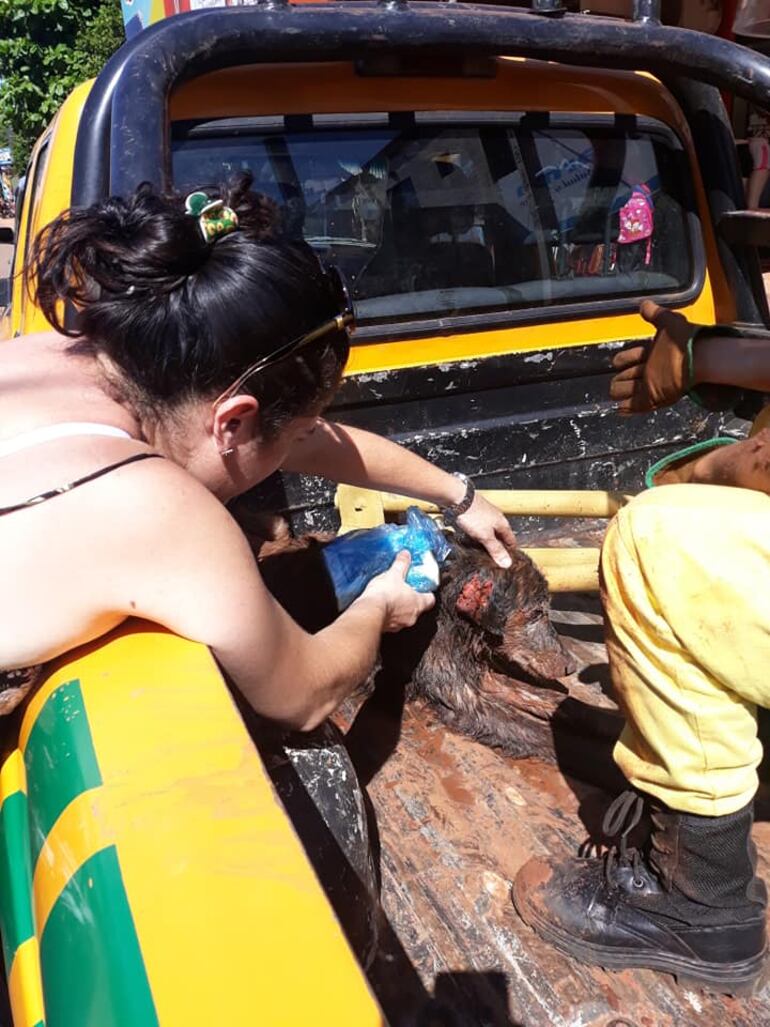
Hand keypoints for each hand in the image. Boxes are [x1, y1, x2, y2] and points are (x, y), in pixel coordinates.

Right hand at [359, 551, 434, 631]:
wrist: (369, 612)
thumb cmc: (385, 595)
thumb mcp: (394, 574)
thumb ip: (401, 564)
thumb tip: (405, 555)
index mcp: (418, 603)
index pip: (430, 600)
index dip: (427, 593)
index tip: (423, 589)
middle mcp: (412, 616)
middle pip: (417, 609)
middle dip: (411, 600)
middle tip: (404, 591)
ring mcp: (400, 625)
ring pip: (404, 617)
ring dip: (399, 609)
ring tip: (390, 599)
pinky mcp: (387, 629)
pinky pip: (391, 622)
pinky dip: (388, 615)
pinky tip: (381, 608)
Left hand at [455, 493, 516, 567]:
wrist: (457, 498)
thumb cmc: (473, 514)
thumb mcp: (485, 536)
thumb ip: (495, 549)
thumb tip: (507, 563)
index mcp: (503, 523)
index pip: (511, 541)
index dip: (510, 552)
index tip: (508, 561)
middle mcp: (496, 518)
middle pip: (500, 536)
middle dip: (498, 547)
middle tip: (494, 560)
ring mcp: (485, 515)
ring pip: (489, 532)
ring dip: (487, 541)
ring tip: (482, 552)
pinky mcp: (474, 514)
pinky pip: (479, 528)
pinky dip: (477, 535)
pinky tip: (471, 540)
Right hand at [610, 300, 696, 414]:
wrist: (701, 358)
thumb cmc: (685, 339)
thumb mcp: (669, 322)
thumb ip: (655, 314)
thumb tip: (643, 304)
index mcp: (654, 354)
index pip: (632, 357)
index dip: (624, 358)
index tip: (617, 361)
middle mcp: (652, 371)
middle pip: (629, 375)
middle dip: (621, 377)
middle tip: (616, 379)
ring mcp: (653, 385)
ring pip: (629, 390)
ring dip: (620, 391)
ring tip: (614, 393)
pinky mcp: (653, 398)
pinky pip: (636, 404)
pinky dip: (626, 406)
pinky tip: (619, 408)